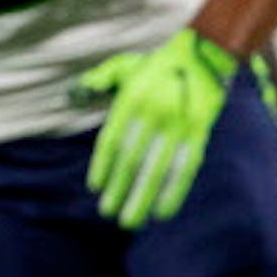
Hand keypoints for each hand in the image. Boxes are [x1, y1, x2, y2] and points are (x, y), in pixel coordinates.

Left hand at [76, 27, 238, 228]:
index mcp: (131, 100)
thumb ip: (98, 81)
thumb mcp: (122, 66)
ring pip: (157, 169)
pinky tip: (162, 211)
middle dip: (119, 190)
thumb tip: (75, 96)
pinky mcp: (199, 134)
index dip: (103, 166)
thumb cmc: (154, 66)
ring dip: (142, 198)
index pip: (113, 140)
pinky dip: (173, 192)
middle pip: (132, 160)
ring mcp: (178, 125)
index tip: (95, 188)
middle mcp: (153, 114)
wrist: (202, 56)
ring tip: (130, 220)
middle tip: (107, 213)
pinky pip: (184, 168)